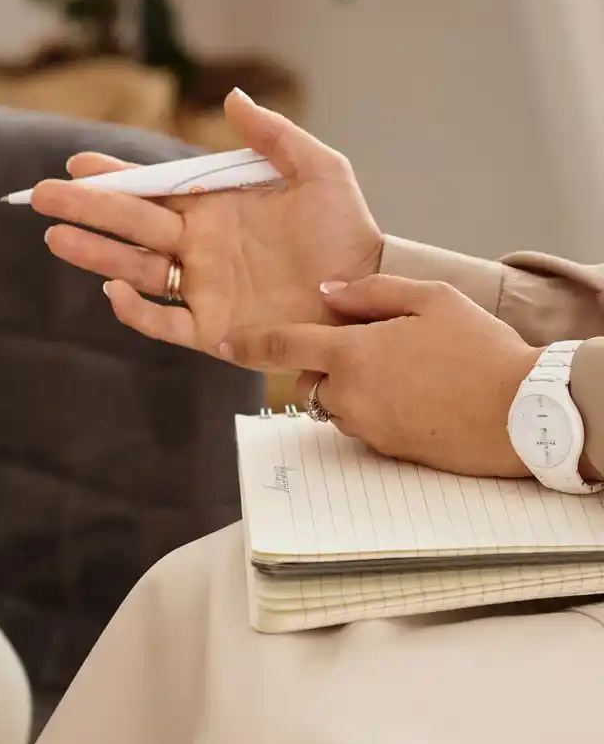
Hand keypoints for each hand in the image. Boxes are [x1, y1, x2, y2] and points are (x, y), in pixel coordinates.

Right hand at [32, 91, 382, 354]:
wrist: (366, 291)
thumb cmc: (346, 231)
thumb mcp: (320, 171)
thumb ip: (275, 136)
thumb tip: (232, 98)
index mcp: (214, 209)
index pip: (153, 190)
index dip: (115, 177)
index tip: (78, 163)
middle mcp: (199, 248)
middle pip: (130, 226)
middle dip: (86, 209)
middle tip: (40, 195)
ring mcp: (202, 289)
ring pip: (136, 270)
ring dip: (96, 254)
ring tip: (57, 237)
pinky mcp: (212, 330)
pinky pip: (164, 322)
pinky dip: (137, 310)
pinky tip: (114, 291)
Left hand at [222, 274, 539, 477]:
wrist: (521, 412)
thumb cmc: (480, 348)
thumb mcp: (431, 298)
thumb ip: (370, 292)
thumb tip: (327, 292)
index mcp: (351, 353)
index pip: (282, 347)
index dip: (247, 344)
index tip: (222, 345)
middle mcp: (349, 395)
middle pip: (308, 381)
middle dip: (324, 366)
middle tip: (370, 348)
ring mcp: (367, 428)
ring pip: (335, 407)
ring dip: (350, 390)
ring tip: (402, 373)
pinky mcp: (387, 451)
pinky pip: (363, 427)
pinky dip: (374, 411)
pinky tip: (414, 397)